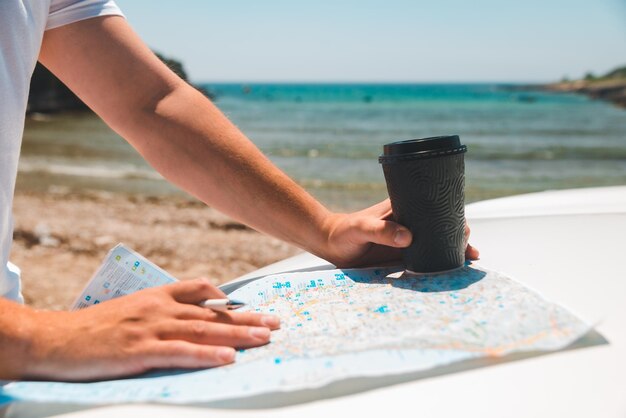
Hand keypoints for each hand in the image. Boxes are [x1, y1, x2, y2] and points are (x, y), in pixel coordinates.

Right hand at [21, 279, 279, 380]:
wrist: (55, 337)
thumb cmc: (94, 326)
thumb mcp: (132, 307)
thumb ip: (163, 305)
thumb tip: (195, 306)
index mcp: (158, 297)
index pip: (202, 292)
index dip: (231, 300)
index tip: (254, 306)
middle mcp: (160, 308)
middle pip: (212, 313)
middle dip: (246, 318)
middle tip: (275, 323)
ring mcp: (151, 328)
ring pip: (203, 331)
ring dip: (237, 334)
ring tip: (264, 338)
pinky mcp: (140, 350)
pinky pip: (181, 352)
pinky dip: (206, 355)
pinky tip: (228, 359)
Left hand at [321, 199, 478, 267]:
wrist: (331, 244)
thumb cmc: (344, 231)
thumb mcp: (361, 227)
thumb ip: (381, 231)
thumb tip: (408, 237)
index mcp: (404, 208)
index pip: (434, 209)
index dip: (452, 217)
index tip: (463, 228)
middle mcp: (410, 221)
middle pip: (441, 226)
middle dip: (459, 236)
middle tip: (469, 250)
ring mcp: (407, 238)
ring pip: (436, 242)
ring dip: (452, 251)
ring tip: (470, 260)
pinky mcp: (402, 254)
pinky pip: (425, 257)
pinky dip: (438, 263)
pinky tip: (450, 270)